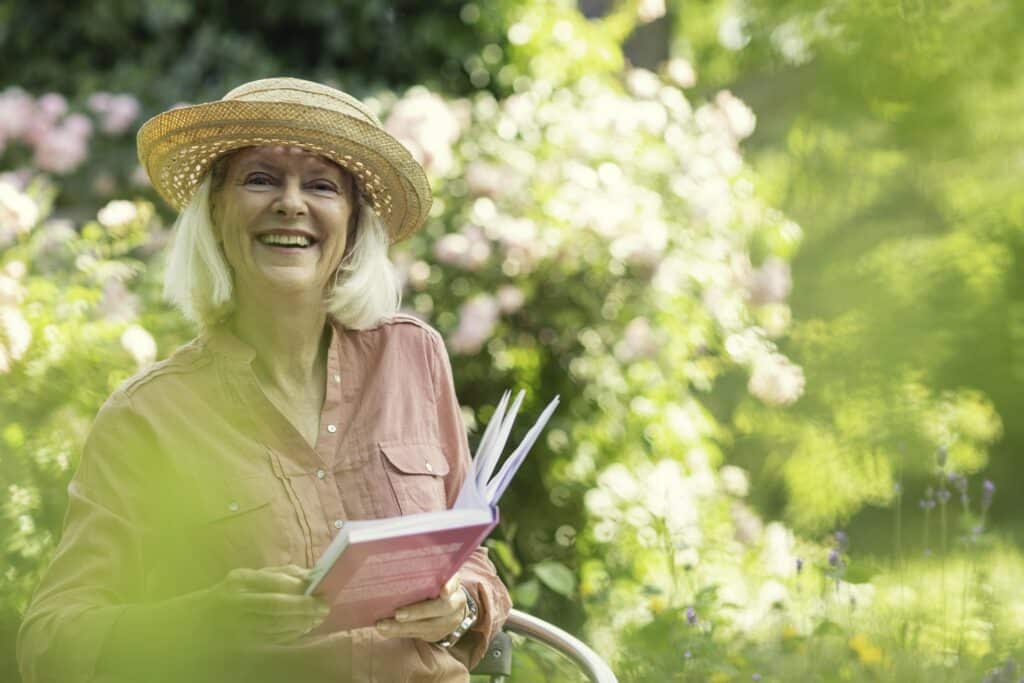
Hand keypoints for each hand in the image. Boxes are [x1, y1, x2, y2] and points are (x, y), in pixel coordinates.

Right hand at [191, 564, 330, 646]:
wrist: (199, 620)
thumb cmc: (232, 592)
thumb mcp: (250, 577)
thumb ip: (280, 574)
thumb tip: (310, 575)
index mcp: (239, 581)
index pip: (274, 583)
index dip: (299, 589)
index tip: (320, 590)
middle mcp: (236, 602)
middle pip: (276, 606)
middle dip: (304, 607)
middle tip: (324, 607)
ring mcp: (237, 625)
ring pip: (275, 626)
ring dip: (301, 623)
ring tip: (317, 618)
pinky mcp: (241, 643)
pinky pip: (272, 639)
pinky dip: (291, 634)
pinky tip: (304, 628)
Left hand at [375, 574, 467, 642]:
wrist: (454, 610)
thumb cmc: (441, 585)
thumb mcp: (444, 576)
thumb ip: (436, 569)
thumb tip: (415, 553)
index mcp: (456, 591)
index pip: (454, 587)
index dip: (449, 588)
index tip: (443, 591)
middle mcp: (453, 610)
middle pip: (437, 612)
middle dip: (417, 613)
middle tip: (397, 614)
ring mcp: (444, 626)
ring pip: (423, 628)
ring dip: (400, 628)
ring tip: (381, 625)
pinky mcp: (433, 636)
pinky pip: (414, 635)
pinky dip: (398, 633)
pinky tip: (384, 630)